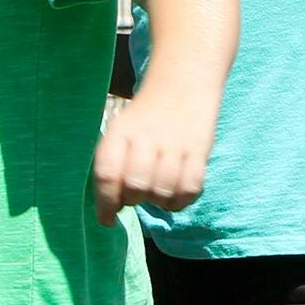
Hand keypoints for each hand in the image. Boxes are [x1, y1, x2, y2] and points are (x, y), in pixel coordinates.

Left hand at [89, 96, 209, 222]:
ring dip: (158, 201)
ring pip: (163, 191)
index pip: (107, 174)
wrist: (182, 84)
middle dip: (134, 199)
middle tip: (138, 194)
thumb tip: (112, 208)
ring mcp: (174, 143)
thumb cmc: (145, 119)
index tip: (107, 220)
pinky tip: (175, 195)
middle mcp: (145, 137)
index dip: (105, 203)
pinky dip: (181, 201)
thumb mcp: (121, 132)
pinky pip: (190, 189)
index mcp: (119, 132)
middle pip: (136, 186)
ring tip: (157, 191)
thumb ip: (114, 166)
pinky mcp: (199, 150)